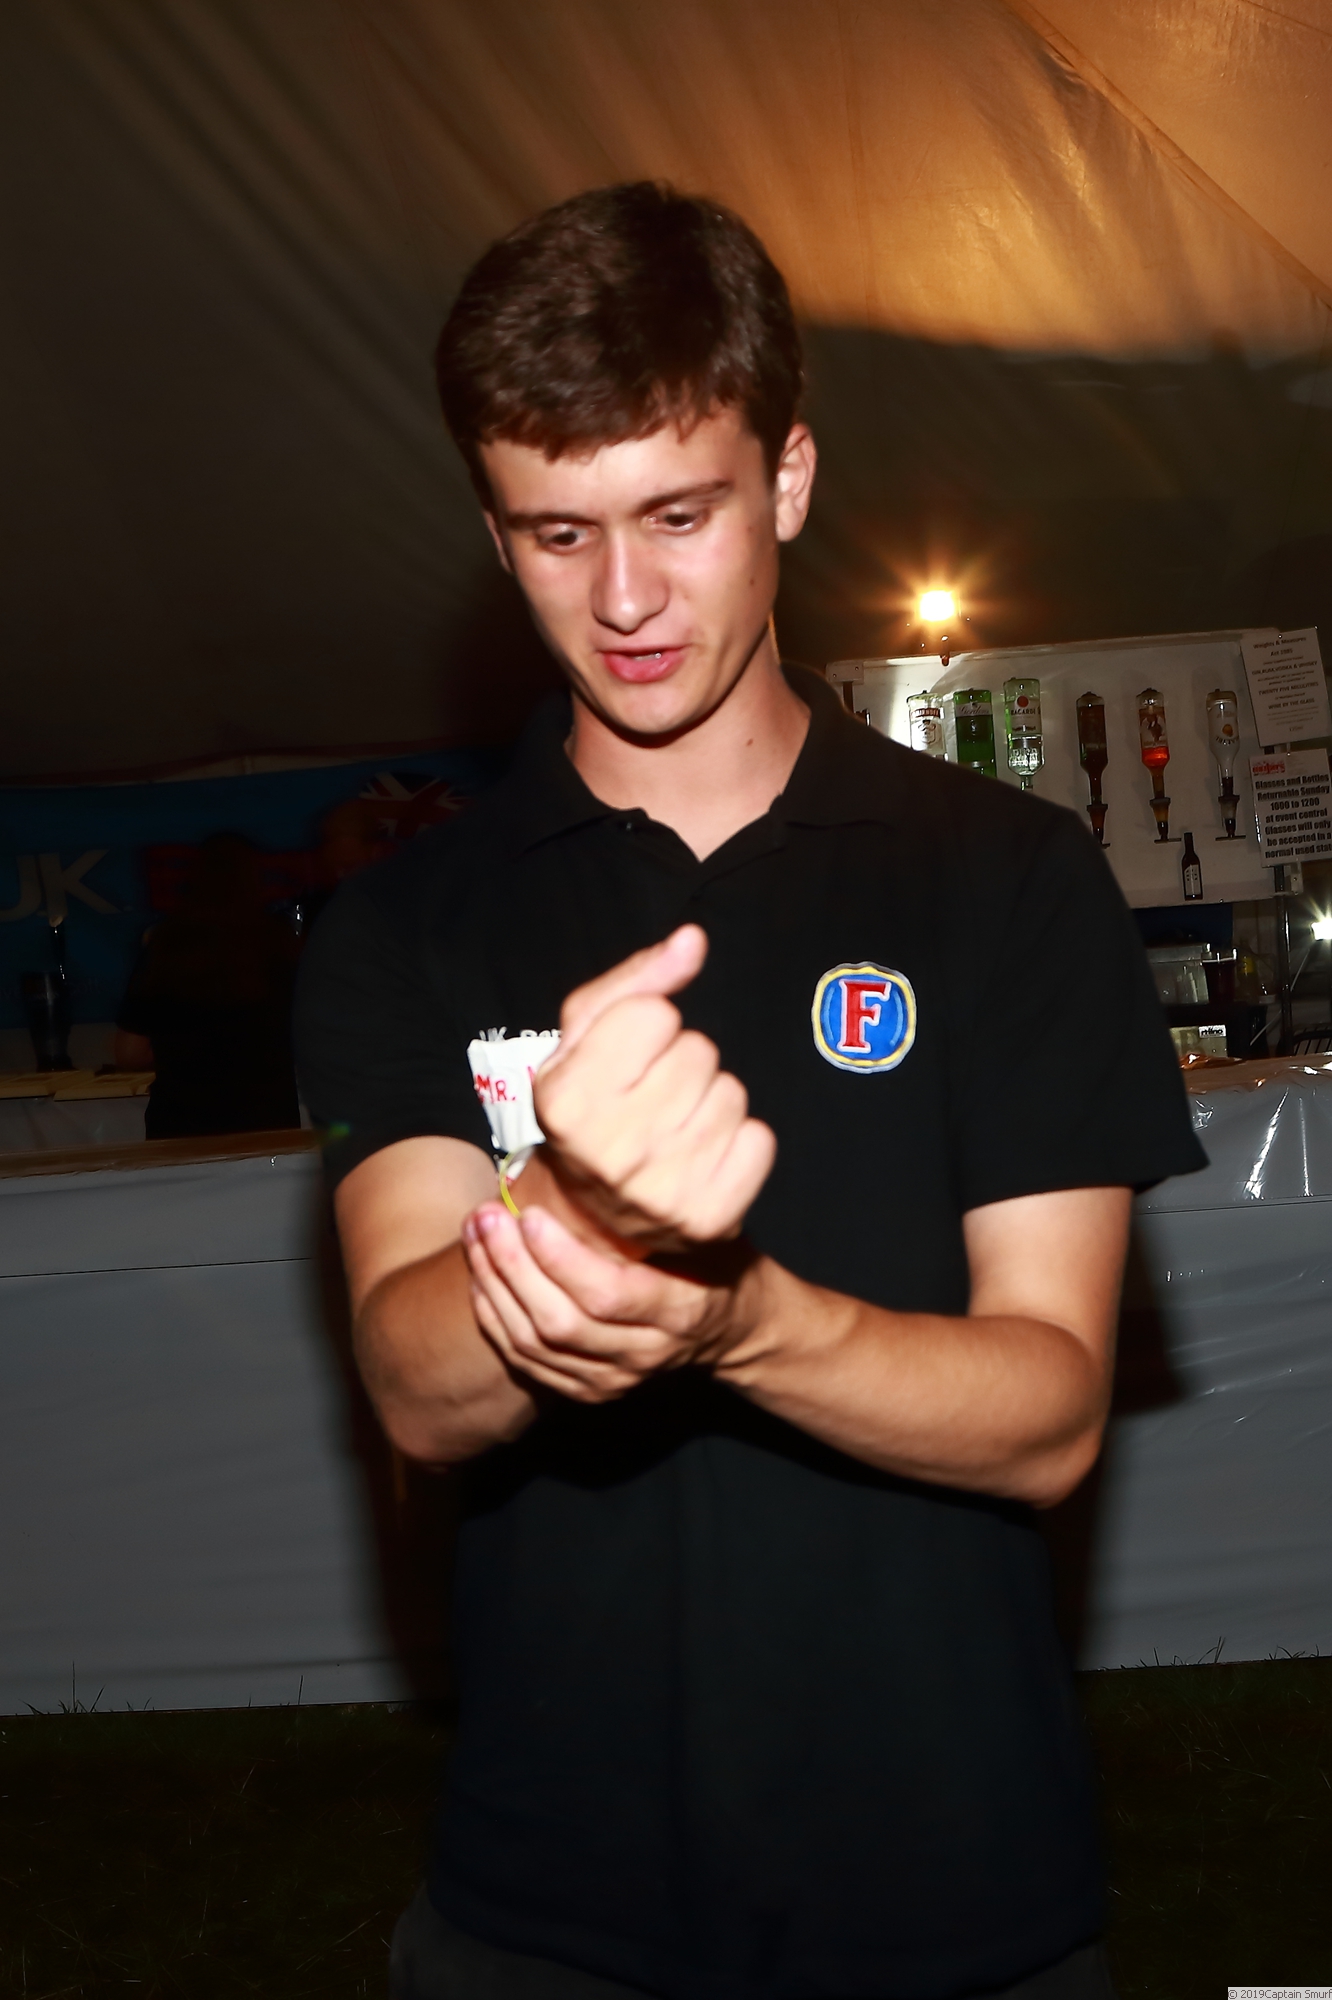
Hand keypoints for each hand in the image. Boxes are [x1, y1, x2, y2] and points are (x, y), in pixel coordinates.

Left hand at [462, 1199, 749, 1403]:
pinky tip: (480, 1277)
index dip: (560, 1258)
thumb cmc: (711, 1260)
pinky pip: (528, 1362)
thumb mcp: (701, 1232)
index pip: (607, 1294)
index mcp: (679, 1311)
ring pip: (536, 1344)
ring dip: (494, 1287)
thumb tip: (588, 1158)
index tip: (530, 1215)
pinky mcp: (590, 1390)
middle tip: (487, 1216)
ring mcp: (615, 1378)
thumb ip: (652, 1212)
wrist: (729, 1327)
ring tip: (475, 1234)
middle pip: (561, 1322)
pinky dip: (495, 1319)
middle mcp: (646, 1353)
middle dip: (513, 1267)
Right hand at [533, 924, 775, 1248]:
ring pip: (732, 1093)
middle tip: (651, 1098)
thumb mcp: (583, 1036)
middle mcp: (612, 1152)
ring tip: (674, 1127)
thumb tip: (693, 940)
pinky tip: (702, 1157)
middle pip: (699, 1052)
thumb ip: (637, 979)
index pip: (656, 1014)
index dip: (646, 1027)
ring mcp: (663, 1192)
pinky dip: (740, 1141)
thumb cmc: (589, 1108)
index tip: (625, 1062)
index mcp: (568, 1101)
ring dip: (710, 1101)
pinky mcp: (710, 1217)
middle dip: (681, 1062)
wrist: (590, 1214)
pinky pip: (760, 1139)